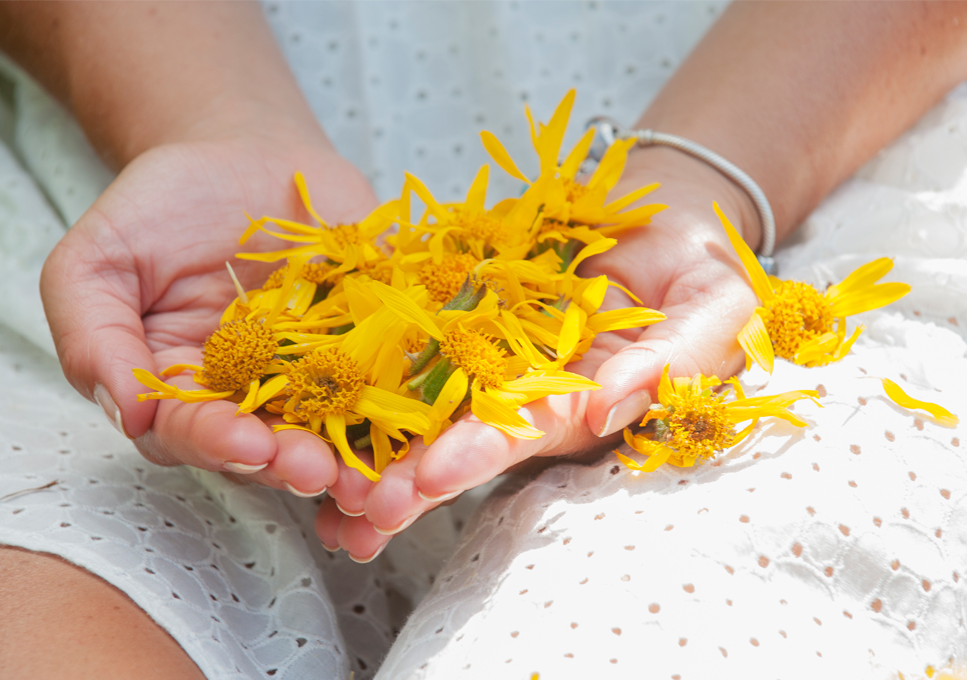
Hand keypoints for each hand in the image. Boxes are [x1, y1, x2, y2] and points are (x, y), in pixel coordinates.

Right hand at [41, 119, 379, 496]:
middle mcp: (254, 401)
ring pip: (339, 430)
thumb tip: (127, 412)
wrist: (243, 156)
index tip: (245, 441)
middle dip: (296, 464)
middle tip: (320, 472)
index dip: (218, 442)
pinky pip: (397, 380)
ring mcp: (319, 379)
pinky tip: (431, 423)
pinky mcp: (374, 349)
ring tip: (379, 478)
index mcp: (184, 394)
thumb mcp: (98, 261)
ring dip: (359, 458)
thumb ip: (96, 335)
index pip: (195, 434)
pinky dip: (414, 406)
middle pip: (273, 448)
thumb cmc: (161, 208)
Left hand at [319, 147, 762, 560]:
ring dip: (380, 438)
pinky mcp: (463, 313)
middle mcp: (532, 393)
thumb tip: (607, 407)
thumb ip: (675, 358)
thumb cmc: (700, 265)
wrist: (657, 213)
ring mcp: (493, 356)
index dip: (480, 455)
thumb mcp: (717, 308)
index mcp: (587, 403)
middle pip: (463, 434)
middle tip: (358, 504)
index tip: (430, 477)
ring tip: (322, 478)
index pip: (529, 433)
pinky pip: (414, 339)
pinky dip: (370, 369)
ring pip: (428, 401)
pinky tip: (323, 391)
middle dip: (413, 472)